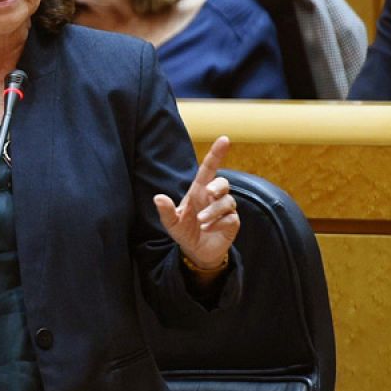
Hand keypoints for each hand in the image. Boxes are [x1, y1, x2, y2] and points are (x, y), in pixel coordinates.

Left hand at [153, 135, 238, 273]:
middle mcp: (213, 197)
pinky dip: (217, 223)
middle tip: (208, 194)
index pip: (209, 169)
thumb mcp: (171, 222)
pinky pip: (231, 218)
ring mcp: (224, 209)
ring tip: (201, 222)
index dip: (216, 154)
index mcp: (198, 191)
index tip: (224, 139)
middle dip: (218, 186)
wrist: (196, 251)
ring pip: (227, 202)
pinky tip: (207, 229)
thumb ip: (166, 211)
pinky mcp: (232, 222)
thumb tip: (158, 197)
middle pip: (223, 182)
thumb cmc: (184, 230)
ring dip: (213, 211)